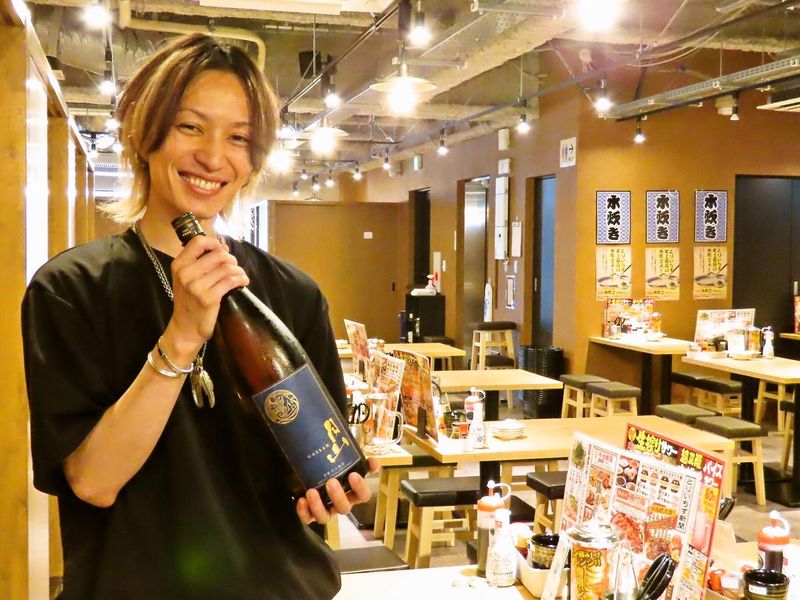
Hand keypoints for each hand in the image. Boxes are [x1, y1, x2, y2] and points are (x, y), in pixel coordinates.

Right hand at [165, 235, 248, 359]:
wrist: (185, 329)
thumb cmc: (188, 302)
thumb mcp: (185, 279)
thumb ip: (198, 263)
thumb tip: (222, 247)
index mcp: (179, 265)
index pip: (198, 242)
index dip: (215, 243)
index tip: (223, 250)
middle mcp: (186, 274)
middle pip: (218, 254)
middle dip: (231, 259)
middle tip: (234, 267)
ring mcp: (197, 287)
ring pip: (227, 267)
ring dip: (238, 270)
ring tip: (240, 275)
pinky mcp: (209, 298)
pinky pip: (231, 281)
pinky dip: (241, 279)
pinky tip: (243, 282)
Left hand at [296, 458, 379, 524]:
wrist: (310, 470)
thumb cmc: (334, 468)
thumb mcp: (346, 461)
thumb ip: (359, 460)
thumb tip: (374, 461)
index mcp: (353, 493)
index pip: (363, 495)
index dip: (360, 488)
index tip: (353, 475)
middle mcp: (341, 504)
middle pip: (344, 508)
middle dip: (338, 496)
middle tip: (330, 482)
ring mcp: (326, 511)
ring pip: (325, 517)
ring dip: (318, 506)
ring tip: (311, 492)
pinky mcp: (310, 514)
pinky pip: (308, 519)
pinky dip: (304, 512)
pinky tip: (301, 500)